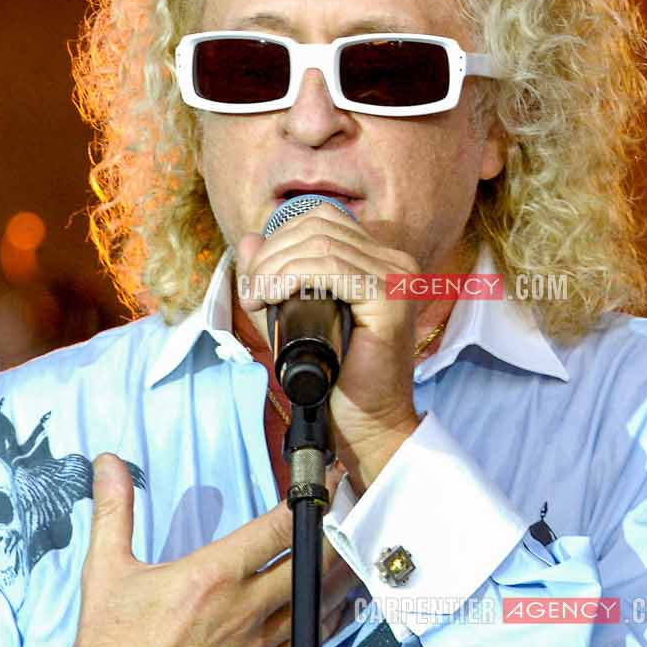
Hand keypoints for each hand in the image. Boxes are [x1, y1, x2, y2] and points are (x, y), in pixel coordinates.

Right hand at [34, 453, 358, 646]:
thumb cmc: (109, 646)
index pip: (276, 529)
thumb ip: (115, 509)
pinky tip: (333, 603)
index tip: (325, 481)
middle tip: (347, 509)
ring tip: (352, 547)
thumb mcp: (106, 568)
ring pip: (316, 602)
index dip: (309, 499)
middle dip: (335, 531)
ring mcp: (255, 644)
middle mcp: (241, 609)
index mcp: (211, 577)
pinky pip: (308, 643)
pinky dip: (326, 618)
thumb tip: (108, 463)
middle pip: (310, 562)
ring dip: (338, 572)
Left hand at [235, 204, 423, 483]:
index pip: (324, 220)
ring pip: (320, 244)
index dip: (281, 238)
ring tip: (256, 297)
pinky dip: (292, 276)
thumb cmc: (338, 378)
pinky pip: (331, 268)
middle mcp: (394, 262)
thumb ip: (277, 277)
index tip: (256, 278)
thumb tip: (251, 239)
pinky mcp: (389, 299)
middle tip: (251, 292)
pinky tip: (272, 296)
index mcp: (380, 260)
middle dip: (272, 254)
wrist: (369, 425)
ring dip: (276, 266)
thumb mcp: (297, 317)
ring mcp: (396, 278)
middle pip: (319, 227)